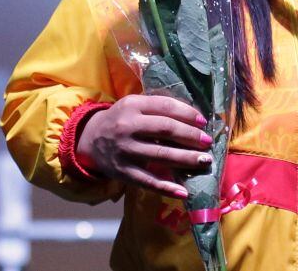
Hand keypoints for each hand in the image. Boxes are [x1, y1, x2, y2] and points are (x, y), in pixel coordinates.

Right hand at [76, 94, 212, 197]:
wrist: (90, 139)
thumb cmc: (121, 120)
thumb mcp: (134, 105)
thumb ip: (158, 108)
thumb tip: (194, 118)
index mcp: (132, 106)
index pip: (165, 107)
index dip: (187, 114)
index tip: (203, 122)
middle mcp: (127, 127)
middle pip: (165, 130)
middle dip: (191, 136)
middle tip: (207, 142)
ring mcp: (125, 151)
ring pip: (161, 155)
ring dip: (186, 159)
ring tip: (204, 161)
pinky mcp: (123, 172)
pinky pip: (148, 181)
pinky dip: (167, 188)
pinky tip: (184, 192)